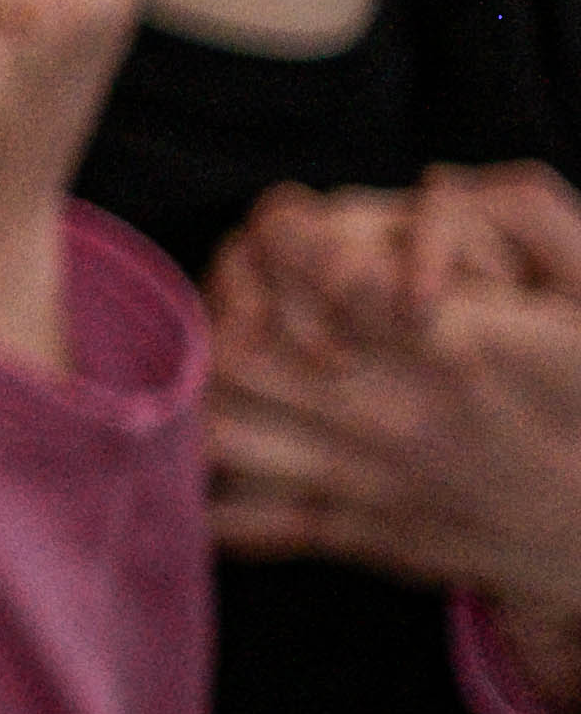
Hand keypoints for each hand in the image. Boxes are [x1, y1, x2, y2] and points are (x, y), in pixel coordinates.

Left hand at [205, 177, 580, 627]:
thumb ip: (525, 226)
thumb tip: (437, 179)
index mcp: (452, 347)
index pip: (326, 272)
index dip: (281, 236)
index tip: (280, 224)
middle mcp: (396, 413)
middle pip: (245, 353)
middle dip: (220, 310)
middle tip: (235, 286)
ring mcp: (369, 479)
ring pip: (226, 431)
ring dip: (196, 390)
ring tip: (205, 358)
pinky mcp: (361, 534)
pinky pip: (247, 519)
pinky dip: (201, 487)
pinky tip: (187, 454)